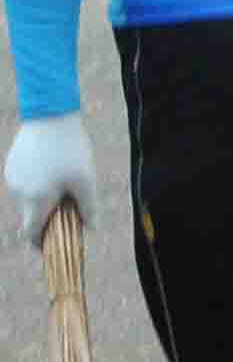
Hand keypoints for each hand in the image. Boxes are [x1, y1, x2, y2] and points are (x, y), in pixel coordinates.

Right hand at [6, 117, 97, 246]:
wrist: (49, 115)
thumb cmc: (71, 150)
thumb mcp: (86, 180)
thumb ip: (89, 208)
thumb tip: (92, 228)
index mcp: (36, 200)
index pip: (31, 234)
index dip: (40, 244)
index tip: (51, 247)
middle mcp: (19, 193)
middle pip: (32, 215)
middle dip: (49, 216)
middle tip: (70, 206)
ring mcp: (13, 178)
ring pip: (29, 198)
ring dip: (44, 197)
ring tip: (64, 180)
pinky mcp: (12, 165)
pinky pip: (25, 182)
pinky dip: (38, 184)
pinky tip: (53, 167)